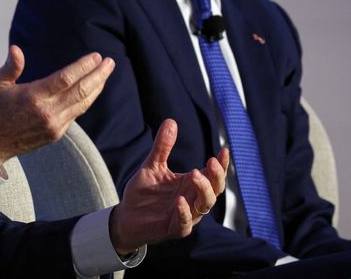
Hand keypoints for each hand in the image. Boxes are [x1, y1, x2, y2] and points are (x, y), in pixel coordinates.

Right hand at [0, 45, 114, 170]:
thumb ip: (10, 66)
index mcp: (33, 97)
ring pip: (82, 103)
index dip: (83, 66)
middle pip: (81, 90)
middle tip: (110, 62)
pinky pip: (76, 113)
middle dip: (98, 75)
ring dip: (97, 87)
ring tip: (105, 73)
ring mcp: (53, 125)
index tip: (96, 56)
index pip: (66, 79)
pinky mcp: (56, 133)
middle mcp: (47, 112)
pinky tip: (92, 89)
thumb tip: (16, 49)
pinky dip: (86, 99)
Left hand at [108, 119, 228, 254]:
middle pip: (215, 189)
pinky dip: (184, 212)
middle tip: (210, 161)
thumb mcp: (153, 166)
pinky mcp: (174, 229)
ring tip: (194, 174)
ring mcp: (186, 215)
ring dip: (203, 190)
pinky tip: (179, 200)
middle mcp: (193, 200)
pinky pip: (184, 223)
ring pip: (205, 205)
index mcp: (191, 185)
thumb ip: (163, 147)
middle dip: (216, 176)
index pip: (213, 175)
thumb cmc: (144, 193)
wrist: (126, 217)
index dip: (221, 165)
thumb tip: (171, 121)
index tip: (223, 150)